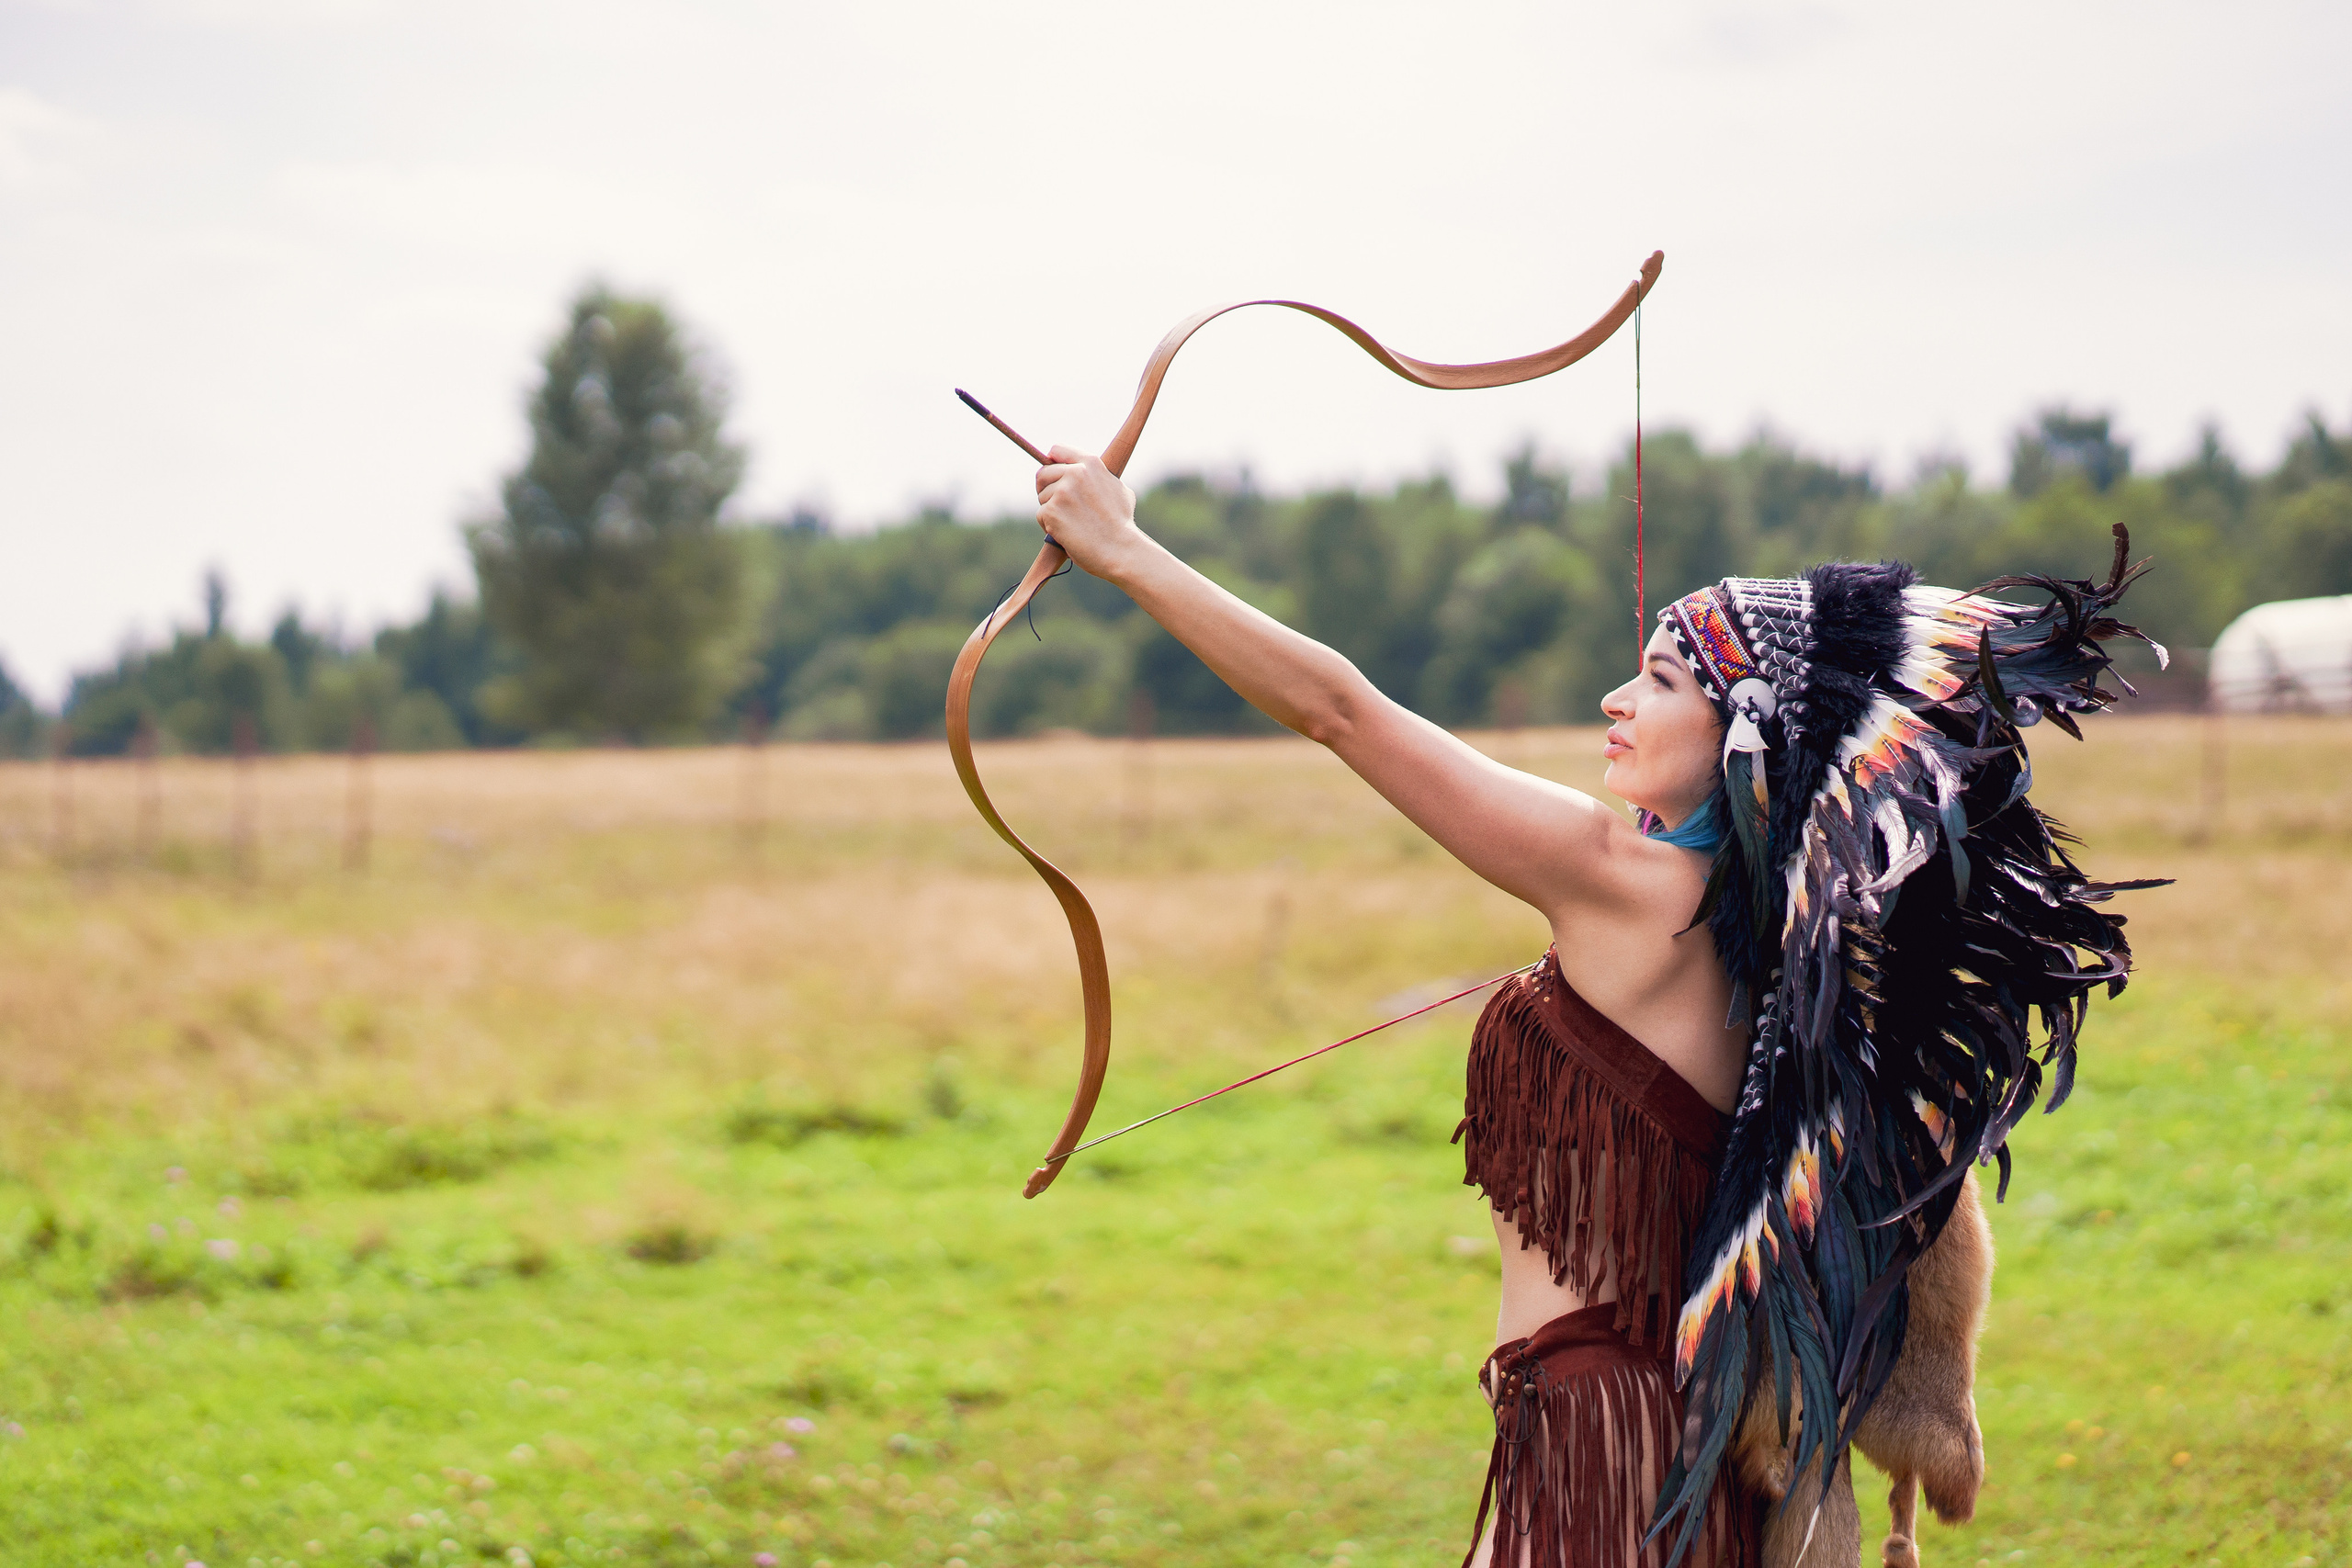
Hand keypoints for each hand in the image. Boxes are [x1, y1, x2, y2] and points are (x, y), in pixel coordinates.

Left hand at [1036, 446, 1139, 577]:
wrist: (1120, 550)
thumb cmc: (1122, 524)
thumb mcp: (1118, 489)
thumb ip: (1099, 476)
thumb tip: (1085, 472)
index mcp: (1091, 463)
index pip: (1058, 450)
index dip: (1052, 463)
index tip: (1051, 473)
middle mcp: (1075, 473)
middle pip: (1043, 474)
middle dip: (1047, 489)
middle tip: (1059, 506)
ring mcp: (1062, 491)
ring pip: (1042, 497)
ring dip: (1051, 511)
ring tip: (1071, 524)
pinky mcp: (1051, 511)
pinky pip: (1041, 515)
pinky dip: (1049, 526)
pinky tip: (1066, 533)